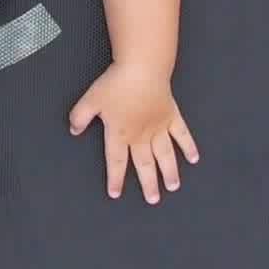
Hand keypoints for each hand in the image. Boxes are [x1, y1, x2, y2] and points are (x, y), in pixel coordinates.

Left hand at [66, 62, 199, 203]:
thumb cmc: (116, 83)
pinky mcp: (171, 116)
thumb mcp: (90, 100)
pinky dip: (188, 147)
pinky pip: (182, 135)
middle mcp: (141, 136)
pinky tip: (194, 159)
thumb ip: (79, 117)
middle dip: (148, 184)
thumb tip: (74, 130)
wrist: (142, 68)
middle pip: (145, 165)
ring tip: (173, 187)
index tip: (115, 193)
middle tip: (152, 200)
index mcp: (120, 134)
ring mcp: (159, 127)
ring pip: (165, 155)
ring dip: (169, 172)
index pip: (116, 162)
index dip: (115, 179)